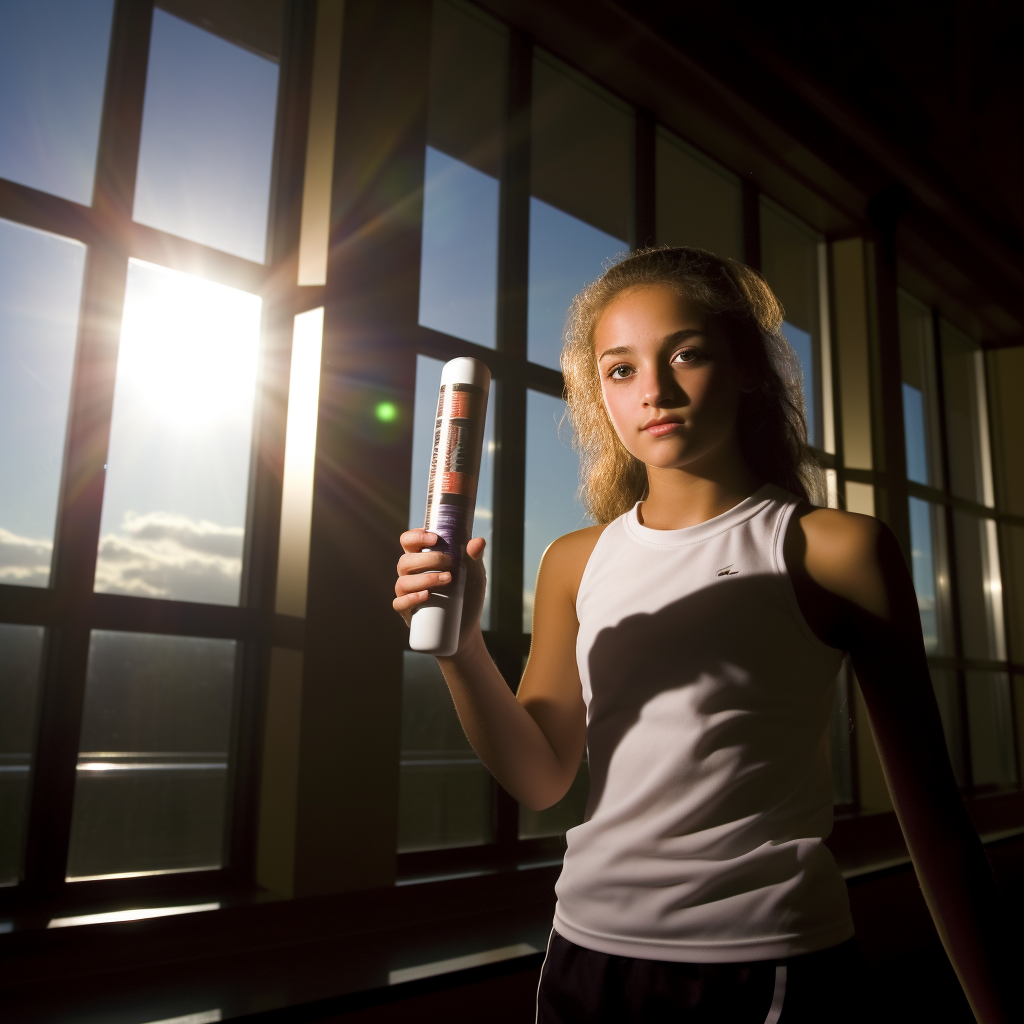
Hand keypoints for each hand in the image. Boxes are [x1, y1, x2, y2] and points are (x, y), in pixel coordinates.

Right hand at [394, 529, 487, 649]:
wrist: (468, 625)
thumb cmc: (467, 594)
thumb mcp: (474, 573)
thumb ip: (474, 556)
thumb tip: (478, 542)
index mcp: (422, 559)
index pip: (408, 542)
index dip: (415, 537)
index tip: (434, 538)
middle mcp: (411, 575)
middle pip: (405, 561)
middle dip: (428, 560)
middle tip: (450, 563)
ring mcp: (408, 594)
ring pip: (402, 582)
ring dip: (425, 578)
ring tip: (448, 579)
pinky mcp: (408, 613)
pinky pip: (399, 604)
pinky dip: (410, 599)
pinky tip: (426, 596)